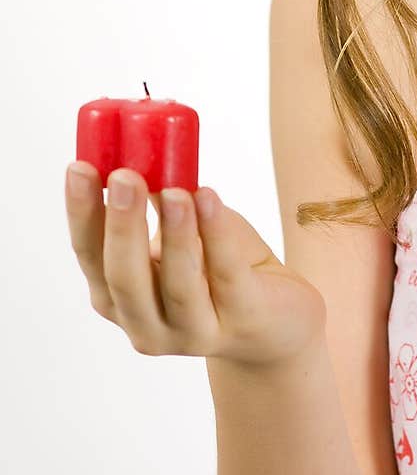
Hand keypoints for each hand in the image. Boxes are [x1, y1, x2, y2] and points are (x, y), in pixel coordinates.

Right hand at [65, 164, 325, 368]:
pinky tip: (211, 198)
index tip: (80, 166)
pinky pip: (227, 275)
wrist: (278, 317)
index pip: (89, 255)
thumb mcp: (179, 233)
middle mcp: (146, 325)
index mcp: (117, 299)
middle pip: (124, 278)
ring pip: (178, 285)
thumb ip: (157, 199)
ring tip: (176, 190)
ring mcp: (193, 333)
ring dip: (175, 234)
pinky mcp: (241, 322)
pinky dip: (217, 235)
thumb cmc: (217, 268)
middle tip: (125, 177)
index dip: (81, 212)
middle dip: (122, 225)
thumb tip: (143, 141)